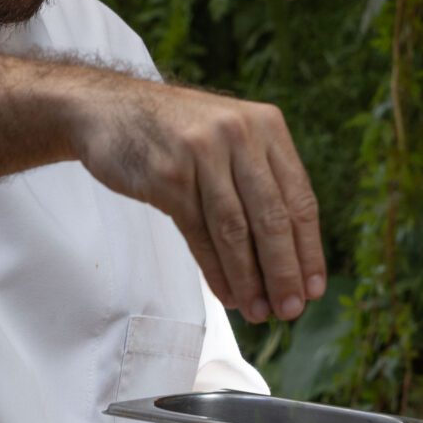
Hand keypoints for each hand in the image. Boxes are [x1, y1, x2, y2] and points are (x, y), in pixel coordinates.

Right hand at [67, 75, 325, 323]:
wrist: (107, 109)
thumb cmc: (176, 134)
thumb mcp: (229, 138)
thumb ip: (260, 180)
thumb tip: (291, 256)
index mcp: (267, 126)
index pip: (299, 198)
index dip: (309, 249)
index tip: (314, 288)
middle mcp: (239, 135)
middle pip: (271, 217)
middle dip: (284, 271)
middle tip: (291, 311)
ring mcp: (202, 153)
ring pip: (235, 230)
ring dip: (250, 279)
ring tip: (259, 312)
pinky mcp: (168, 176)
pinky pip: (199, 233)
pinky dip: (216, 270)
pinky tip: (227, 294)